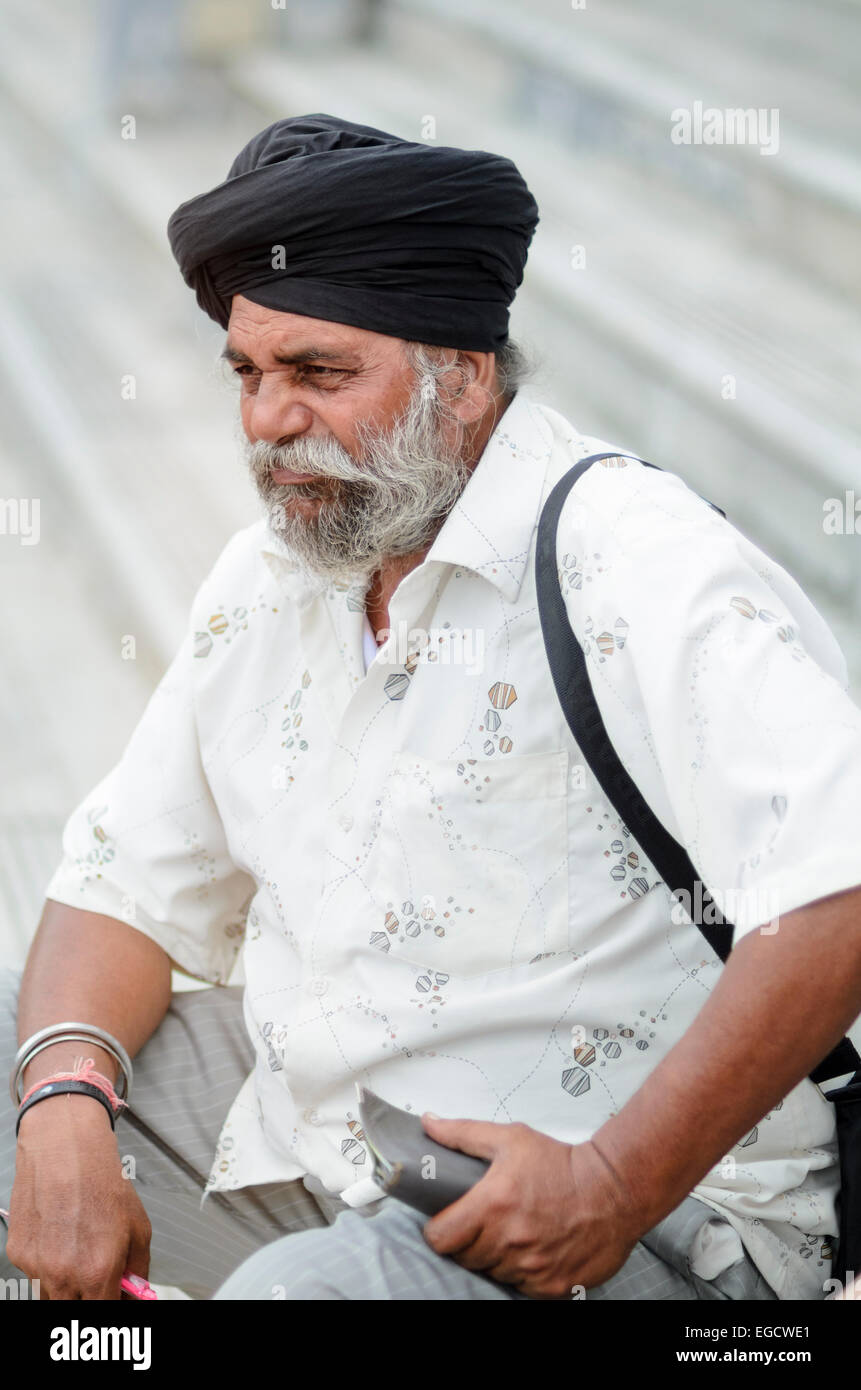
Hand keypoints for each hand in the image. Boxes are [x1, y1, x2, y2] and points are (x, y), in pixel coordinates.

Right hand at [6, 1096, 151, 1299]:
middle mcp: (63, 1275)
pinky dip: (48, 1262)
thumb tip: (135, 1292)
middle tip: (98, 1279)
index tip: (118, 1301)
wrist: (65, 1147)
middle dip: (88, 1299)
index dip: (114, 1311)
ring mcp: (37, 1266)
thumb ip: (137, 1269)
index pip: (103, 1318)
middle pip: (72, 1311)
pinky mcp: (18, 1253)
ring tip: (78, 1247)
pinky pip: (35, 1272)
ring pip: (51, 1296)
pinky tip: (59, 1232)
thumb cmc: (101, 1180)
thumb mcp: (139, 1226)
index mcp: (97, 1272)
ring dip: (67, 1284)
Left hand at [421, 1114, 644, 1298]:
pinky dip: (522, 1271)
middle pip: (465, 1258)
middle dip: (469, 1241)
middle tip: (486, 1222)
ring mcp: (531, 1267)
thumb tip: (430, 1124)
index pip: (440, 1238)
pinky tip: (534, 1246)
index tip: (447, 1222)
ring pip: (492, 1272)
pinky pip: (520, 1286)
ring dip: (497, 1256)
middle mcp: (510, 1241)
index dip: (439, 1230)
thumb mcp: (510, 1138)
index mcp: (493, 1205)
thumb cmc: (563, 1164)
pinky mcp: (551, 1286)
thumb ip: (462, 1133)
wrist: (613, 1189)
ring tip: (514, 1231)